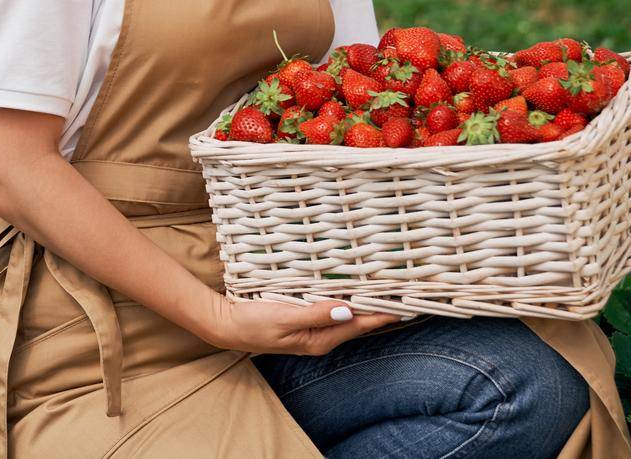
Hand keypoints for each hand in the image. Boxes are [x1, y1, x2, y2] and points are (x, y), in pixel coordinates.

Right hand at [195, 292, 403, 356]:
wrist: (226, 326)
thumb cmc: (252, 322)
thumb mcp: (284, 317)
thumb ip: (316, 314)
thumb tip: (347, 310)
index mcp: (319, 340)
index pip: (358, 325)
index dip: (382, 315)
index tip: (405, 305)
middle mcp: (319, 338)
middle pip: (356, 322)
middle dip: (378, 309)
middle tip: (400, 292)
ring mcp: (311, 330)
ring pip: (344, 316)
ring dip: (362, 304)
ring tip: (383, 290)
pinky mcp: (302, 321)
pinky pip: (330, 311)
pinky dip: (343, 301)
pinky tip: (348, 291)